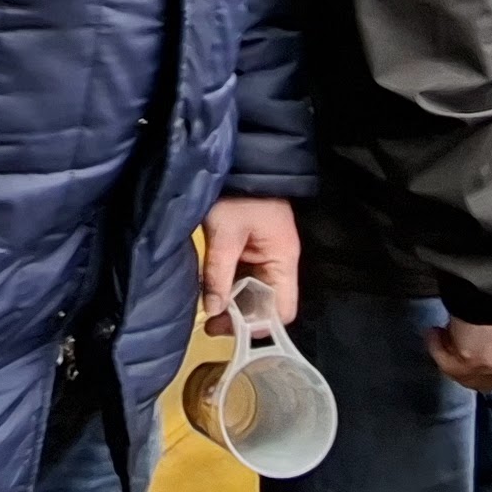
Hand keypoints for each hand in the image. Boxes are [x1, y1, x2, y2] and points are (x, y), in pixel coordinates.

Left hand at [200, 196, 300, 334]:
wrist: (240, 163)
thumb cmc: (237, 195)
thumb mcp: (224, 234)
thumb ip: (218, 275)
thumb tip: (214, 311)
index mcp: (283, 260)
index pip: (282, 310)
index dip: (258, 324)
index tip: (229, 329)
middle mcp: (279, 263)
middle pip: (267, 305)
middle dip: (241, 317)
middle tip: (210, 322)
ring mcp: (266, 256)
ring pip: (254, 293)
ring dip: (233, 303)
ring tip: (208, 309)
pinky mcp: (252, 250)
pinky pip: (245, 278)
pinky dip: (230, 287)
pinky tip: (211, 291)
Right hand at [428, 308, 491, 389]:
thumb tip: (486, 337)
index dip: (483, 364)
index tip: (470, 349)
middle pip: (481, 379)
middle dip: (463, 364)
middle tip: (449, 344)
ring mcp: (489, 370)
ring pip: (460, 372)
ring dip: (445, 353)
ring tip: (436, 334)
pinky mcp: (468, 365)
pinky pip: (445, 362)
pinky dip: (436, 347)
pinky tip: (432, 332)